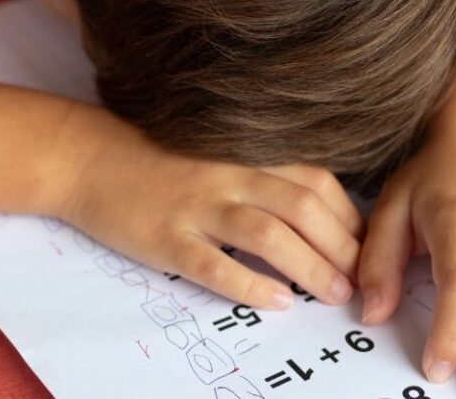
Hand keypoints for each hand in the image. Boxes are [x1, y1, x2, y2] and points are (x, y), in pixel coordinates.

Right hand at [61, 110, 362, 309]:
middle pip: (303, 208)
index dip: (350, 217)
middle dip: (341, 248)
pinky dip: (249, 285)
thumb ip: (265, 172)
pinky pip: (213, 265)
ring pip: (268, 235)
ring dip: (309, 268)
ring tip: (333, 295)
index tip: (367, 247)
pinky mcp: (166, 237)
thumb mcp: (221, 152)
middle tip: (361, 281)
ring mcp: (197, 206)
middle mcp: (229, 175)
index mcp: (247, 153)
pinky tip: (276, 303)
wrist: (88, 157)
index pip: (317, 182)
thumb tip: (320, 210)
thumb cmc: (160, 158)